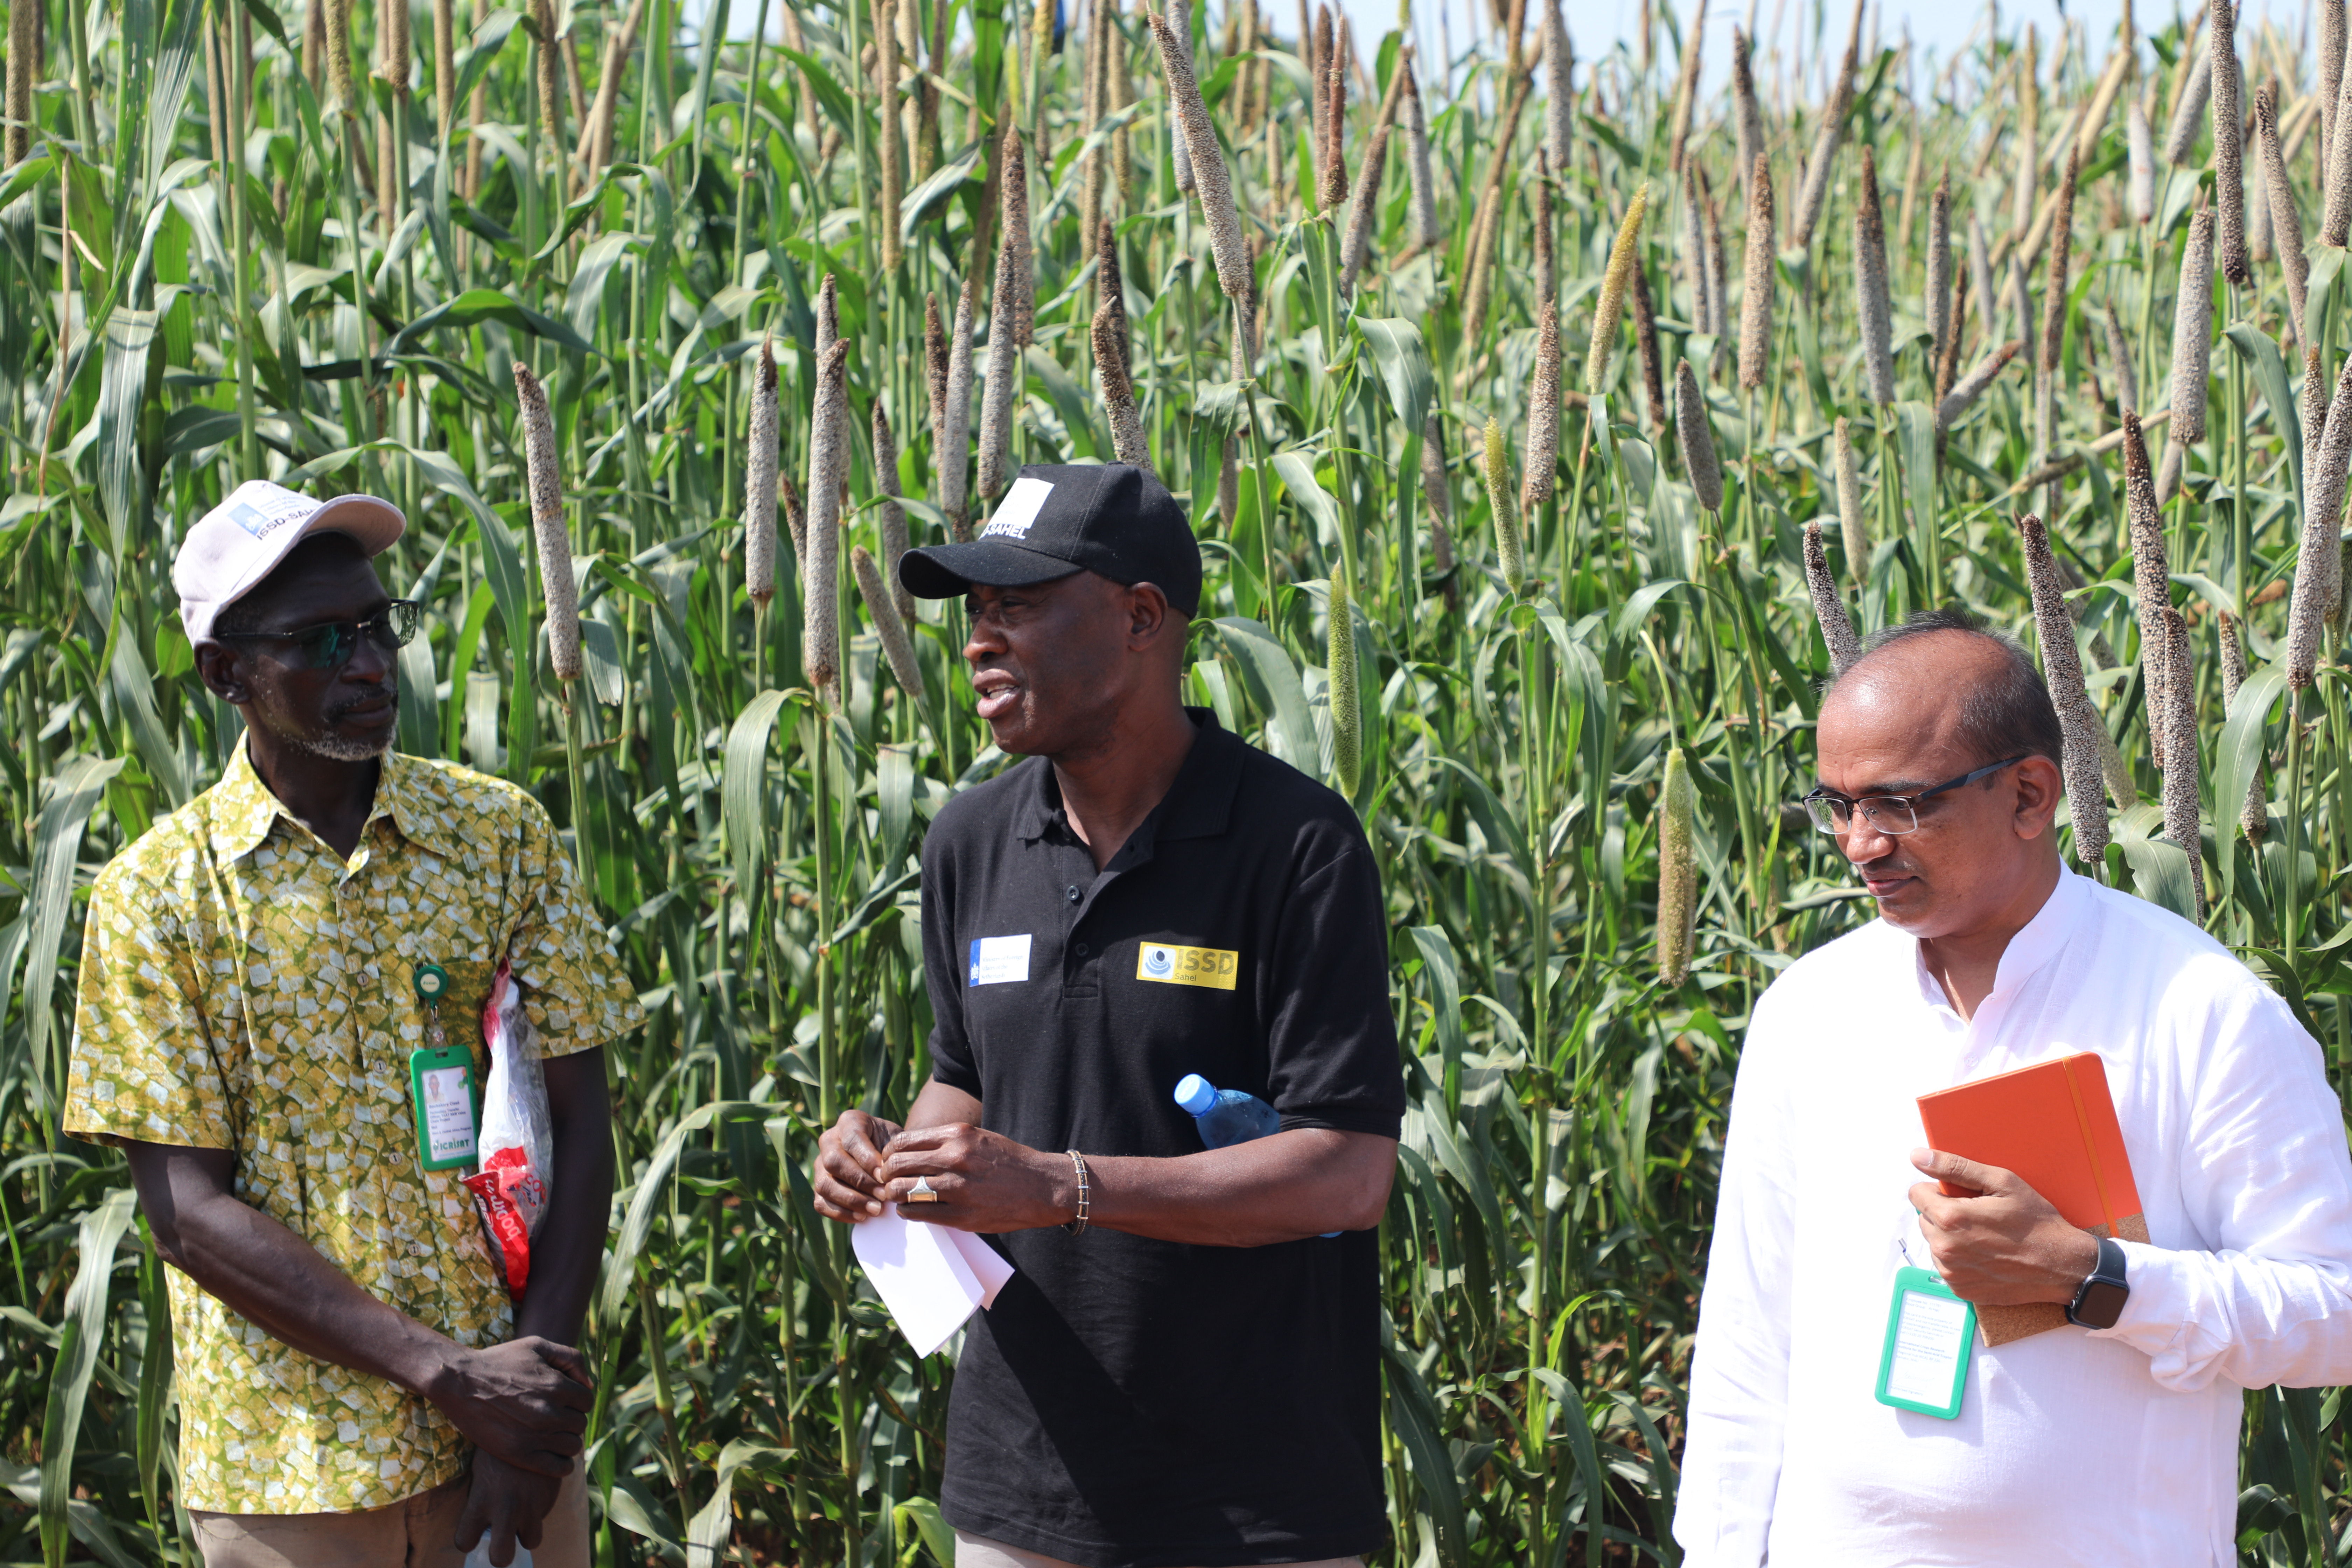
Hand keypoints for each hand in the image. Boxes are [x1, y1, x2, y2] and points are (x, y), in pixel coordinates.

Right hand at [423, 1337, 592, 1475]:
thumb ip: (571, 1359)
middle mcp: (549, 1413)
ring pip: (572, 1446)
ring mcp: (534, 1436)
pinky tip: (553, 1456)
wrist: (460, 1382)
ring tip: (552, 1435)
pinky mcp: (519, 1455)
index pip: (586, 1402)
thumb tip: (589, 1384)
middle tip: (555, 1418)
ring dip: (566, 1441)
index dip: (577, 1401)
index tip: (564, 1402)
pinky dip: (562, 1465)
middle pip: (580, 1424)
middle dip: (571, 1420)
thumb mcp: (538, 1346)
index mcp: (556, 1386)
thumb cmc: (500, 1361)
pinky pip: (558, 1468)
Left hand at [455, 1449, 563, 1567]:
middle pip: (501, 1558)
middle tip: (501, 1539)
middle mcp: (505, 1509)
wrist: (530, 1422)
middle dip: (501, 1554)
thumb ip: (480, 1499)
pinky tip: (535, 1489)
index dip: (467, 1538)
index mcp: (480, 1501)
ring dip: (526, 1531)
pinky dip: (540, 1509)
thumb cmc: (497, 1448)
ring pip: (531, 1541)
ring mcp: (531, 1506)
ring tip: (522, 1513)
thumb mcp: (480, 1471)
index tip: (471, 1531)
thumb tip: (482, 1522)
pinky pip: (544, 1516)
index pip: (464, 1542)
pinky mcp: (550, 1498)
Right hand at [813, 1108, 905, 1221]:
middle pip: (834, 1162)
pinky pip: (821, 1203)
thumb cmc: (892, 1146)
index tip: (884, 1175)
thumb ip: (893, 1153)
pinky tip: (862, 1217)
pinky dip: (840, 1213)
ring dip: (851, 1200)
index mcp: (850, 1121)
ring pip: (824, 1184)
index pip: (852, 1139)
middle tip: (883, 1196)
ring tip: (875, 1209)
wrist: (886, 1156)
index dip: (867, 1159)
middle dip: (860, 1182)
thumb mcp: (896, 1141)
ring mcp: (820, 1164)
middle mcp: (829, 1140)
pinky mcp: (819, 1186)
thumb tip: (887, 1177)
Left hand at [876, 1122, 1073, 1232]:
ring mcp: (958, 1188)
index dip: (889, 1153)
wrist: (1044, 1187)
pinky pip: (917, 1213)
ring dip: (895, 1194)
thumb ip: (945, 1141)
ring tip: (899, 1197)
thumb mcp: (978, 1137)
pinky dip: (908, 1212)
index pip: (902, 1141)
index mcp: (958, 1135)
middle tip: (889, 1181)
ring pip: (902, 1190)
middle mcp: (955, 1158)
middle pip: (897, 1165)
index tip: (890, 1161)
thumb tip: (909, 1151)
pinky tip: (912, 1210)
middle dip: (887, 1174)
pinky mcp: (962, 1215)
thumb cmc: (1009, 1161)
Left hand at [1907, 1148, 2101, 1306]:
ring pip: (1935, 1243)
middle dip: (1944, 1213)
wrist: (2062, 1265)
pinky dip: (1961, 1259)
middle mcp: (1944, 1249)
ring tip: (1985, 1236)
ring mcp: (1951, 1273)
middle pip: (1925, 1219)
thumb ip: (1954, 1167)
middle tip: (1979, 1215)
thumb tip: (1917, 1156)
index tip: (1962, 1195)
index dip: (1938, 1190)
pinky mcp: (1961, 1289)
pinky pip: (1947, 1266)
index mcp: (1950, 1218)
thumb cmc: (2035, 1221)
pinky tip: (1987, 1255)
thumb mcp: (2001, 1182)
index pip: (1916, 1194)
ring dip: (1951, 1237)